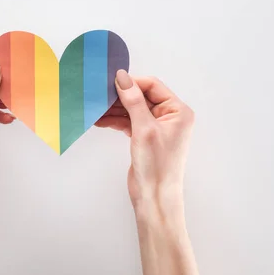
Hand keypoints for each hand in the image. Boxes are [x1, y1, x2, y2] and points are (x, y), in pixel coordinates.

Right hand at [95, 70, 194, 212]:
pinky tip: (100, 120)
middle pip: (141, 96)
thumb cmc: (157, 165)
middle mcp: (170, 117)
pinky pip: (129, 121)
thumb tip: (122, 77)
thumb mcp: (144, 128)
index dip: (132, 83)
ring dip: (115, 109)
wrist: (154, 197)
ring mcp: (157, 127)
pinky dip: (115, 120)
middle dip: (120, 97)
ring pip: (133, 109)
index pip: (153, 86)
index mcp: (178, 111)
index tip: (111, 82)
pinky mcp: (145, 137)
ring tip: (95, 109)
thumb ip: (133, 100)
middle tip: (100, 95)